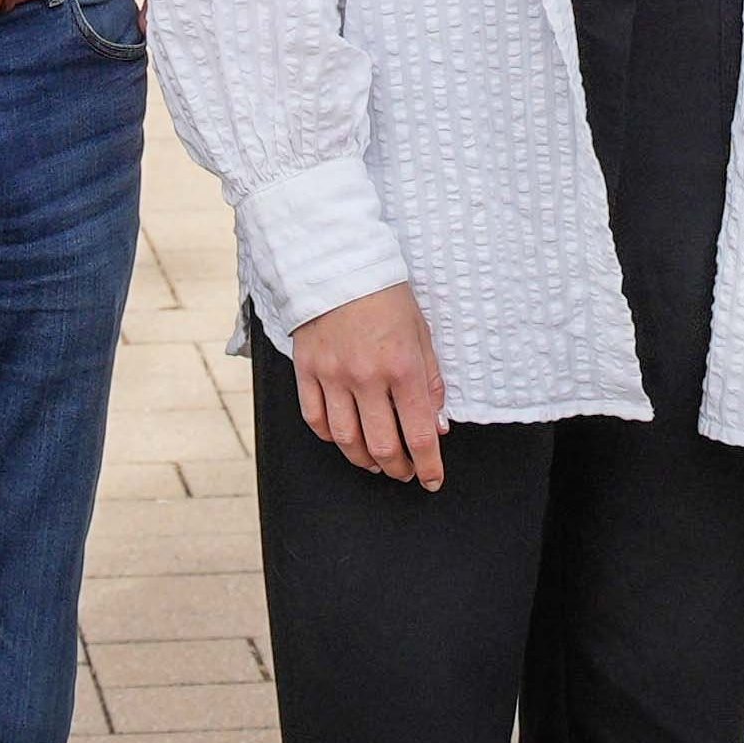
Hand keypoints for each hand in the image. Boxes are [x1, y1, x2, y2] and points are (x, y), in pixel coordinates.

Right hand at [290, 283, 449, 488]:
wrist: (337, 262)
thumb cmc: (386, 295)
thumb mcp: (422, 332)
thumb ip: (431, 381)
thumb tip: (437, 425)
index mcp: (402, 366)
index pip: (420, 433)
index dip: (429, 465)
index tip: (433, 480)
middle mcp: (366, 377)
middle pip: (382, 445)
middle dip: (398, 468)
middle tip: (405, 472)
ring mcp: (332, 376)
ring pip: (346, 440)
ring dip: (364, 461)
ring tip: (377, 463)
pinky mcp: (306, 370)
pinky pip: (316, 419)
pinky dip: (331, 438)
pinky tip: (344, 439)